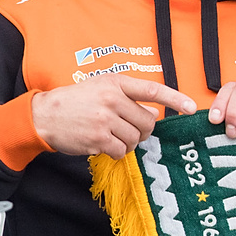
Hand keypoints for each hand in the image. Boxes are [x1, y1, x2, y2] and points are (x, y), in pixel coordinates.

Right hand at [31, 76, 196, 159]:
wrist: (43, 115)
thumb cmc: (76, 101)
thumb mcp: (102, 88)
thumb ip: (130, 97)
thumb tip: (156, 112)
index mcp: (116, 83)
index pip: (153, 90)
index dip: (175, 99)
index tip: (192, 107)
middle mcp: (112, 99)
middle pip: (148, 121)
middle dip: (143, 130)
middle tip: (129, 130)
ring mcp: (105, 119)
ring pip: (136, 138)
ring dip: (129, 142)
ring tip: (113, 137)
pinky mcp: (97, 138)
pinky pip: (121, 150)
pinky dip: (118, 152)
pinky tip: (106, 146)